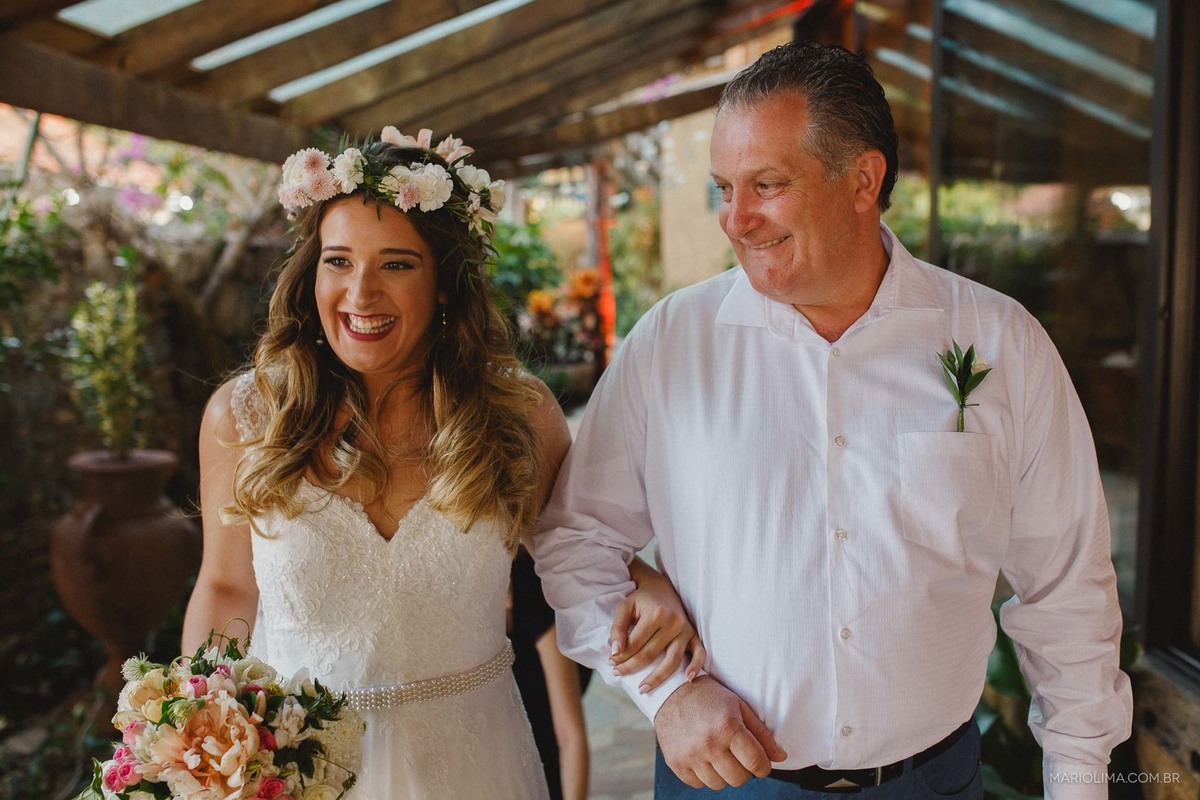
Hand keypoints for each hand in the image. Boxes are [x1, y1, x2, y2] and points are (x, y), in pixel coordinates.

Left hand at [611, 558, 705, 691]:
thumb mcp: (625, 608)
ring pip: (672, 660)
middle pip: (651, 654)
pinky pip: (699, 653)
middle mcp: (674, 622)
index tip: (611, 662)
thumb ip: (618, 628)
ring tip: (642, 689)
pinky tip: (687, 679)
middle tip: (618, 674)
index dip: (621, 655)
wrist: (661, 589)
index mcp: (656, 614)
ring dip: (657, 678)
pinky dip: (695, 666)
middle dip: (632, 667)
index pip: (636, 643)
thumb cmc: (641, 601)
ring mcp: (686, 630)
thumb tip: (615, 651)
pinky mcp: (694, 635)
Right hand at [654, 675, 787, 789]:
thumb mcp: (739, 706)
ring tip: (719, 753)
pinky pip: (698, 784)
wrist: (671, 691)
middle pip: (739, 779)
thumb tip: (780, 757)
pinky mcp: (675, 762)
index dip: (763, 766)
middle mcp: (708, 744)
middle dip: (743, 770)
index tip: (760, 762)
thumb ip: (761, 733)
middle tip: (737, 754)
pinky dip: (704, 774)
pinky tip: (703, 756)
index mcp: (728, 727)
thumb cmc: (709, 697)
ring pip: (718, 784)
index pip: (756, 763)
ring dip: (723, 773)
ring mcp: (690, 755)